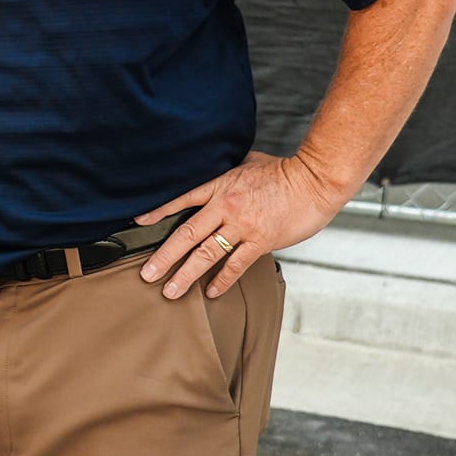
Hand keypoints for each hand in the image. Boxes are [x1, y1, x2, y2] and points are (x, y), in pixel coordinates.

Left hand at [138, 151, 351, 299]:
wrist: (315, 179)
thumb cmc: (286, 170)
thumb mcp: (248, 163)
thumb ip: (229, 173)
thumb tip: (218, 170)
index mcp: (220, 187)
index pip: (181, 201)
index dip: (159, 213)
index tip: (140, 223)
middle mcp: (225, 208)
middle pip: (186, 235)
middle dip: (163, 257)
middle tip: (147, 275)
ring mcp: (242, 226)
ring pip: (206, 254)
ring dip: (185, 275)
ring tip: (170, 291)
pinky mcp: (261, 241)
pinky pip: (236, 265)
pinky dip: (222, 280)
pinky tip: (211, 291)